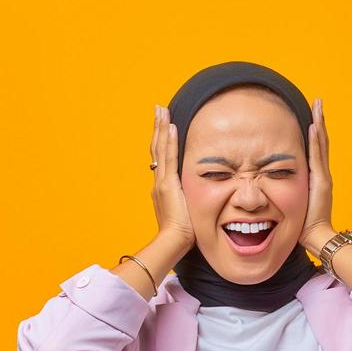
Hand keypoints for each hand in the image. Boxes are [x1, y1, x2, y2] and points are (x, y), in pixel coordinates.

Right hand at [150, 104, 194, 250]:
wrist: (174, 241)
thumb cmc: (182, 233)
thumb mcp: (184, 212)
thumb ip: (187, 201)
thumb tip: (195, 198)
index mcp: (162, 188)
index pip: (161, 158)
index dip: (162, 140)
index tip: (164, 124)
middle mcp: (159, 182)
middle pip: (157, 148)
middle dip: (158, 128)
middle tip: (158, 109)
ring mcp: (162, 182)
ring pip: (160, 149)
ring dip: (161, 128)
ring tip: (161, 110)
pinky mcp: (168, 184)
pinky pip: (169, 157)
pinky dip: (169, 141)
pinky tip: (171, 126)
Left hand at [299, 97, 333, 251]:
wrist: (316, 237)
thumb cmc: (302, 225)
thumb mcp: (292, 202)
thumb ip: (287, 191)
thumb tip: (270, 185)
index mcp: (316, 177)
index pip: (315, 149)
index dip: (315, 132)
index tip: (312, 115)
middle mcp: (322, 173)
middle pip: (321, 142)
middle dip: (319, 121)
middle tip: (318, 102)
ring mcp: (323, 176)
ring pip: (322, 145)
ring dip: (320, 124)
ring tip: (318, 106)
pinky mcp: (321, 181)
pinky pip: (318, 156)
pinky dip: (317, 140)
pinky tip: (315, 125)